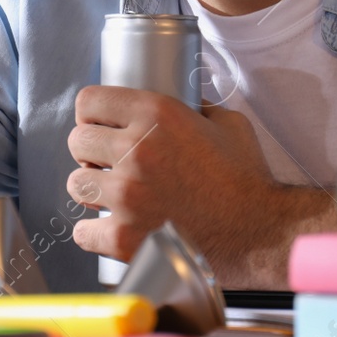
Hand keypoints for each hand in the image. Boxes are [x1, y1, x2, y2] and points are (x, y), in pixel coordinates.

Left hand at [65, 85, 336, 288]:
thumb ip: (197, 107)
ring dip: (92, 190)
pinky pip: (83, 230)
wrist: (261, 233)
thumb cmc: (247, 181)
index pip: (89, 102)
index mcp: (156, 114)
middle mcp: (135, 150)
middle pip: (77, 142)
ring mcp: (126, 195)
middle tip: (109, 164)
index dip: (92, 114)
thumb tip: (183, 100)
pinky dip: (94, 232)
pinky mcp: (124, 237)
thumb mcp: (228, 124)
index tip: (99, 126)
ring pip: (76, 184)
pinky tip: (112, 229)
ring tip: (113, 196)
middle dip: (91, 153)